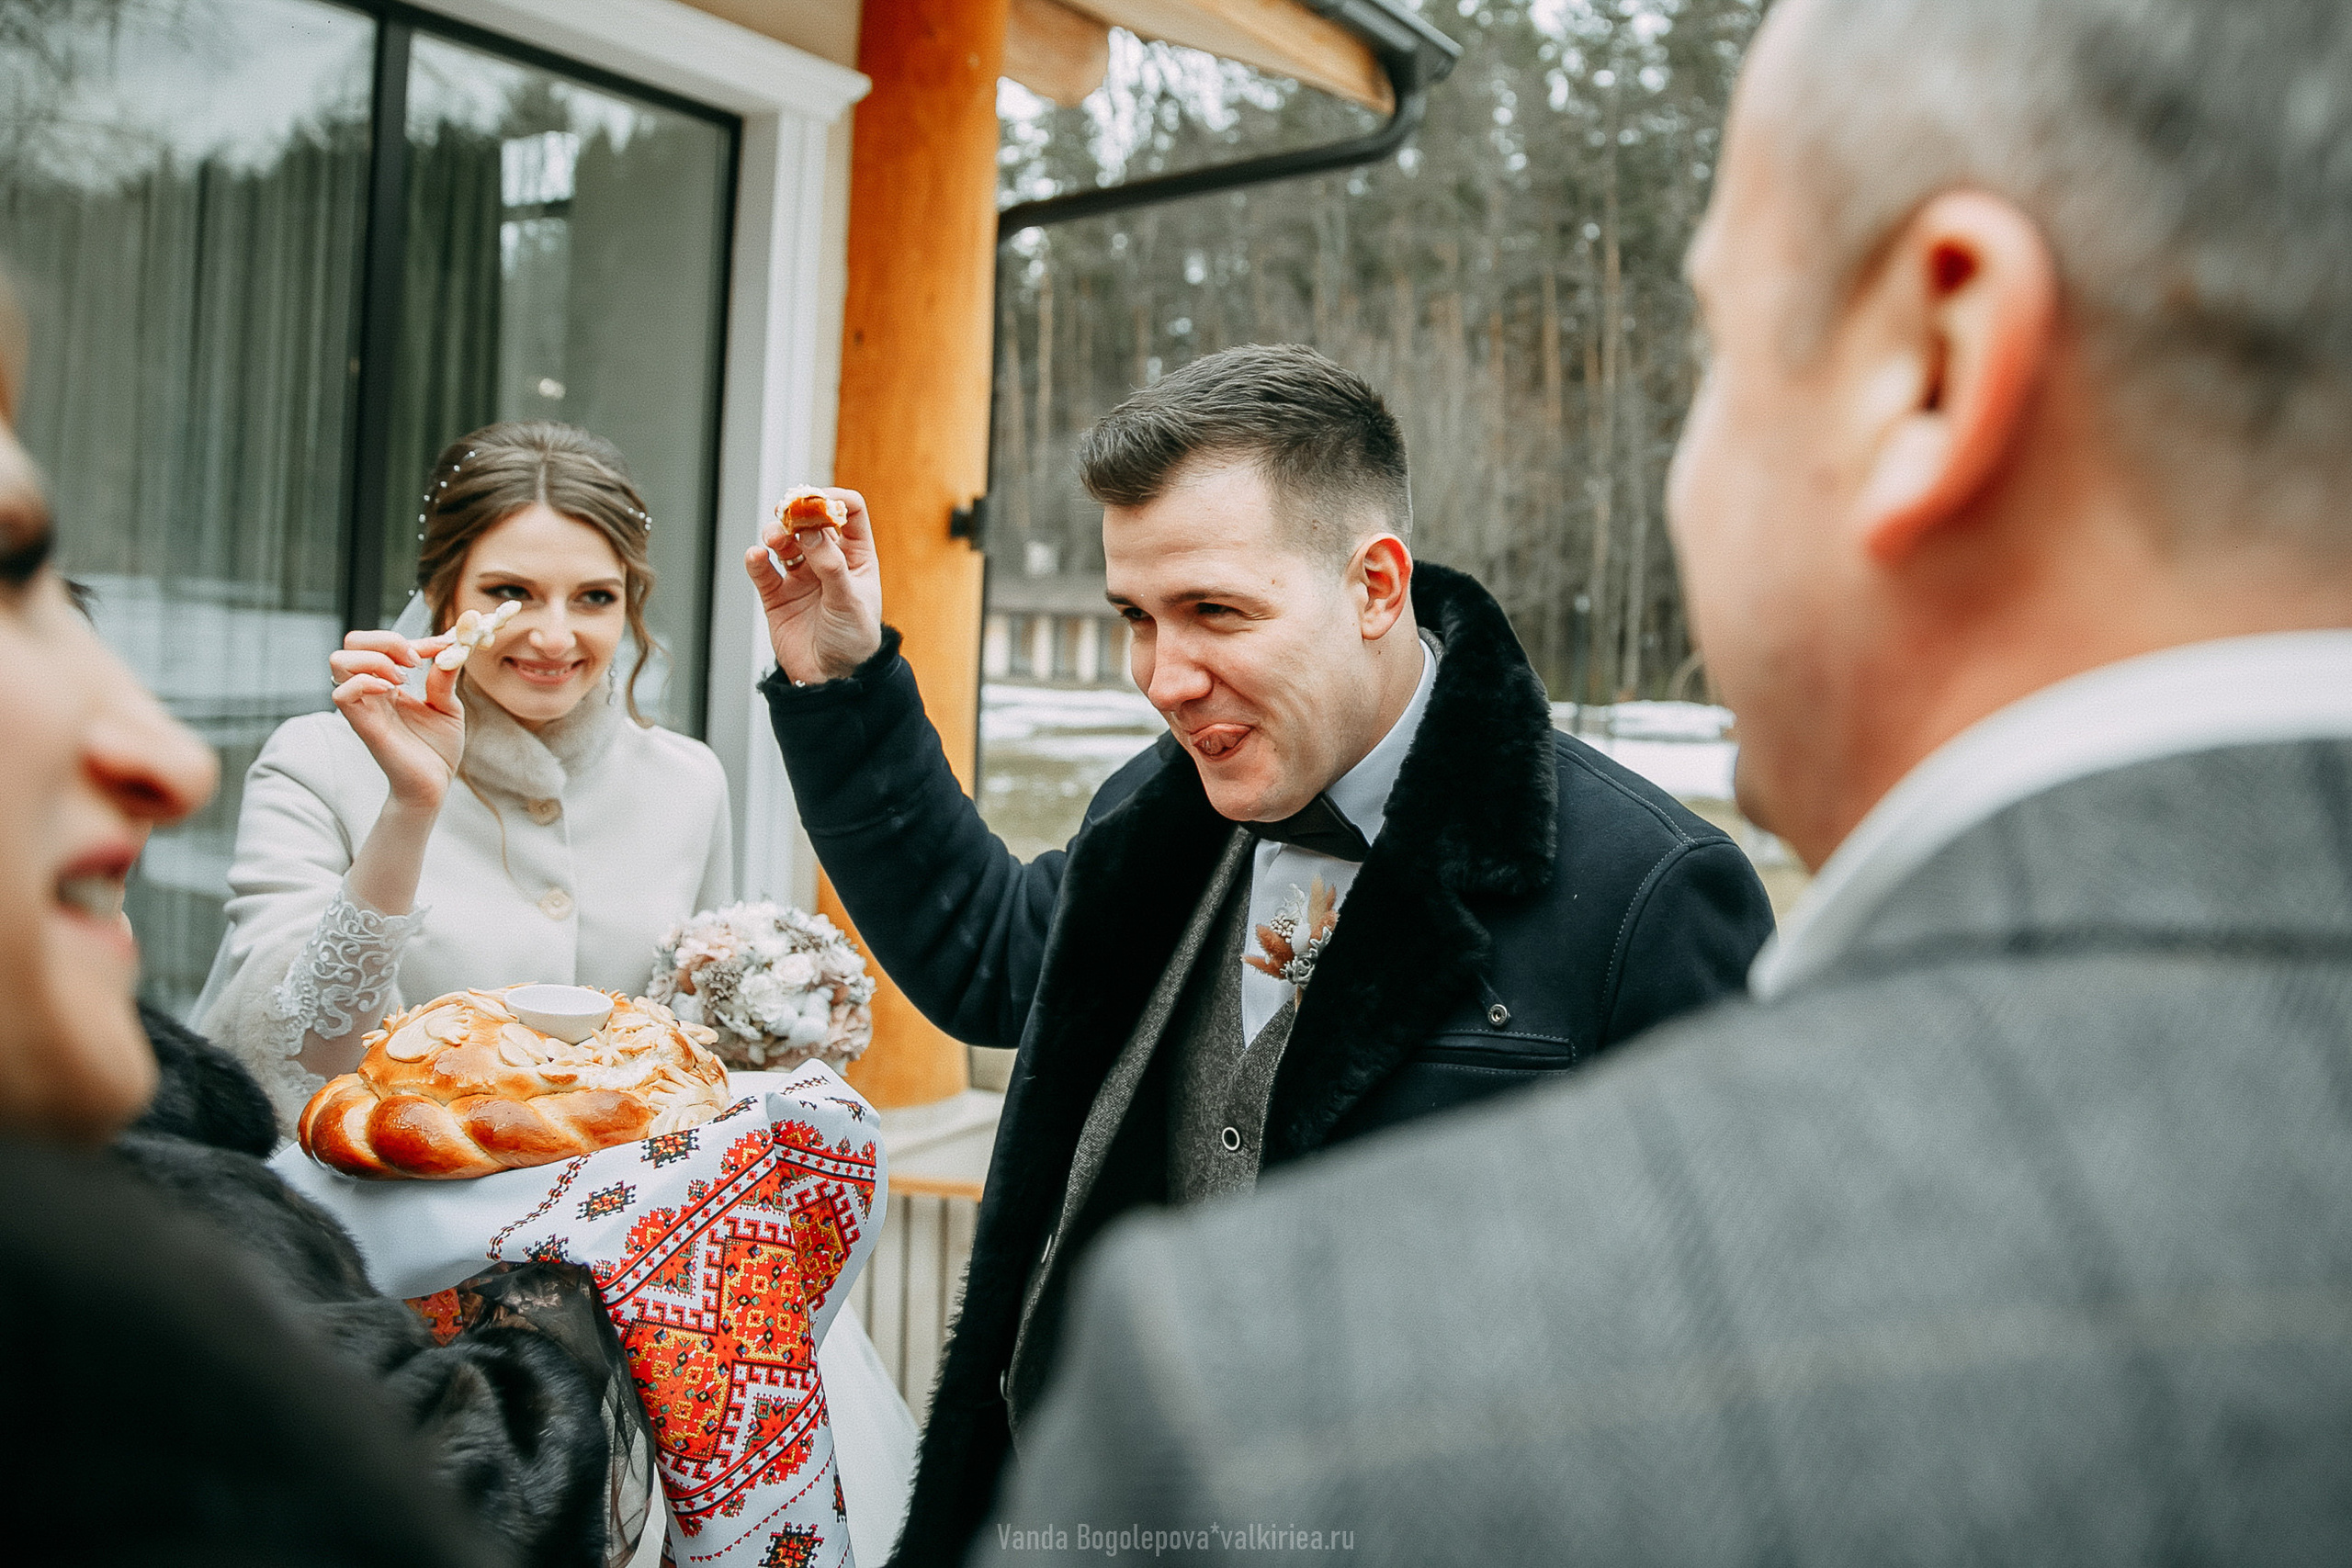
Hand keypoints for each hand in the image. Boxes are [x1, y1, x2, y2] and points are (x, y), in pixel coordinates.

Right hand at [329, 631, 465, 808]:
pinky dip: (364, 683)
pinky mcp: (363, 725)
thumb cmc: (437, 749)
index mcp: (389, 683)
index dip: (414, 639)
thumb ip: (445, 677)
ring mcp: (364, 706)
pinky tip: (390, 691)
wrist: (434, 785)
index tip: (443, 646)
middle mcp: (371, 691)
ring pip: (339, 661)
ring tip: (402, 679)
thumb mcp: (448, 706)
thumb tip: (450, 648)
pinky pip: (342, 694)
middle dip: (384, 639)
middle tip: (414, 662)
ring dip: (374, 659)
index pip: (383, 643)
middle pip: (352, 643)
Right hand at [745, 487, 883, 683]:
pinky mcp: (777, 596)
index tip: (815, 501)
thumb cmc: (854, 641)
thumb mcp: (850, 601)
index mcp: (856, 557)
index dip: (833, 500)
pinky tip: (757, 557)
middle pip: (810, 521)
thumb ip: (831, 565)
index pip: (849, 513)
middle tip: (787, 512)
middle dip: (797, 513)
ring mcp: (801, 577)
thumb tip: (812, 531)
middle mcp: (828, 562)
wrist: (832, 680)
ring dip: (776, 534)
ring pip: (784, 541)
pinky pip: (763, 571)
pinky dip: (756, 560)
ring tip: (773, 539)